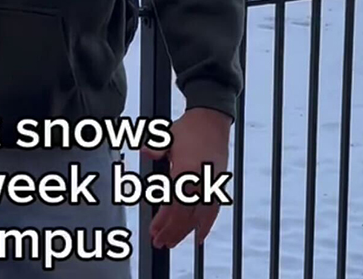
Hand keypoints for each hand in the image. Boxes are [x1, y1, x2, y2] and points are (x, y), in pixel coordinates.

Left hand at [140, 107, 230, 249]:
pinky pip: (213, 210)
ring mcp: (211, 184)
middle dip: (171, 231)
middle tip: (158, 243)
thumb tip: (144, 152)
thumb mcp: (168, 136)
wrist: (212, 119)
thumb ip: (157, 149)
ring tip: (171, 243)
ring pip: (199, 217)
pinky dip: (206, 225)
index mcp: (186, 170)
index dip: (163, 221)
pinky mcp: (218, 184)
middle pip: (185, 215)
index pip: (174, 203)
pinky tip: (198, 237)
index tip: (153, 231)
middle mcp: (200, 180)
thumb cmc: (187, 128)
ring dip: (185, 232)